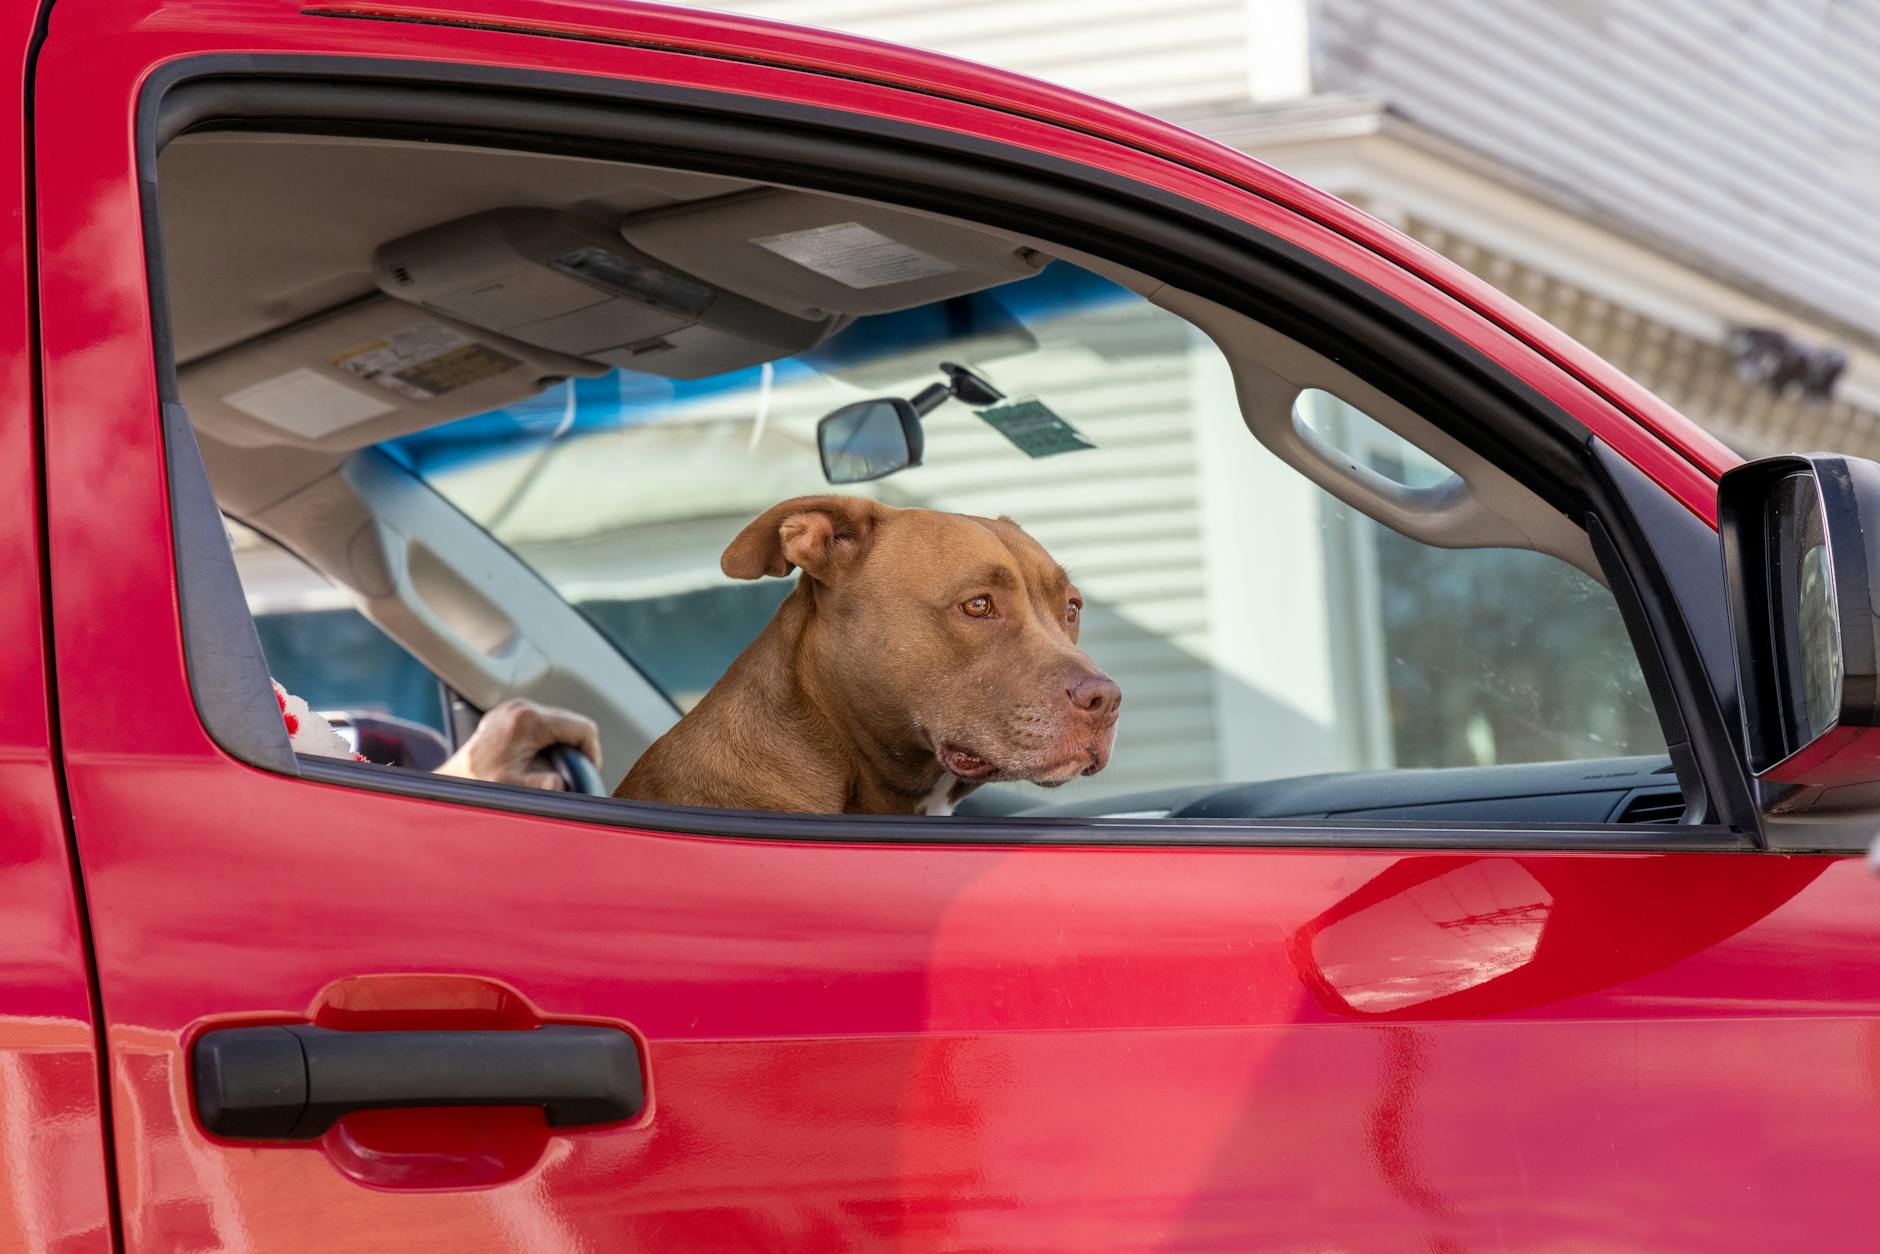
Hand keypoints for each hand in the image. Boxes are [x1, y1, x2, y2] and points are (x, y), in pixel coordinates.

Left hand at [435, 698, 601, 790]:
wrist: (447, 786)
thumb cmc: (477, 788)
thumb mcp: (517, 790)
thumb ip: (546, 786)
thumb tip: (564, 782)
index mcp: (529, 720)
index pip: (583, 728)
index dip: (592, 753)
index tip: (587, 772)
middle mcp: (521, 707)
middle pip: (571, 723)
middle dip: (576, 750)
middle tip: (570, 775)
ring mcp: (512, 708)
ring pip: (557, 723)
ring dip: (561, 745)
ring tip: (553, 769)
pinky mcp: (507, 714)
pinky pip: (541, 724)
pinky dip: (546, 742)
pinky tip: (536, 761)